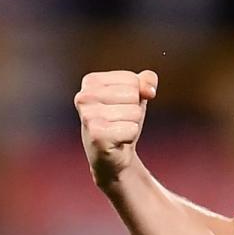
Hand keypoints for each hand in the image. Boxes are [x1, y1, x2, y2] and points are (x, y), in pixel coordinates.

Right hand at [74, 70, 157, 186]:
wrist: (113, 154)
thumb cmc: (123, 119)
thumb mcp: (137, 94)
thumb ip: (147, 80)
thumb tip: (149, 91)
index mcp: (91, 81)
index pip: (132, 79)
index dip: (136, 95)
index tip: (122, 105)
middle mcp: (84, 97)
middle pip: (133, 95)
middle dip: (134, 110)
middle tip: (120, 120)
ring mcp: (87, 116)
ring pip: (134, 112)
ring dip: (132, 124)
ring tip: (118, 130)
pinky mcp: (96, 134)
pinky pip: (131, 129)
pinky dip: (130, 136)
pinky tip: (117, 140)